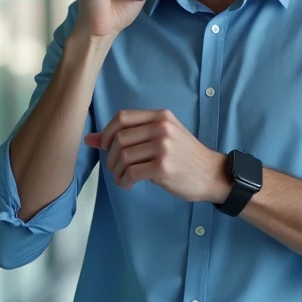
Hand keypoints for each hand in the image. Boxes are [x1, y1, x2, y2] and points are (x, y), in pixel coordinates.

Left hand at [84, 109, 230, 203]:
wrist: (212, 174)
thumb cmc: (185, 156)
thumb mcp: (162, 137)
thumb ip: (130, 135)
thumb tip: (90, 139)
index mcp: (160, 117)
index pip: (122, 117)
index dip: (107, 132)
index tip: (105, 146)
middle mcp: (161, 128)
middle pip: (119, 138)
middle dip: (111, 157)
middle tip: (116, 168)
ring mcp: (163, 147)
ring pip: (123, 156)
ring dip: (117, 171)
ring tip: (122, 177)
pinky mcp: (163, 167)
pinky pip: (131, 173)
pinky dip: (124, 181)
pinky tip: (128, 184)